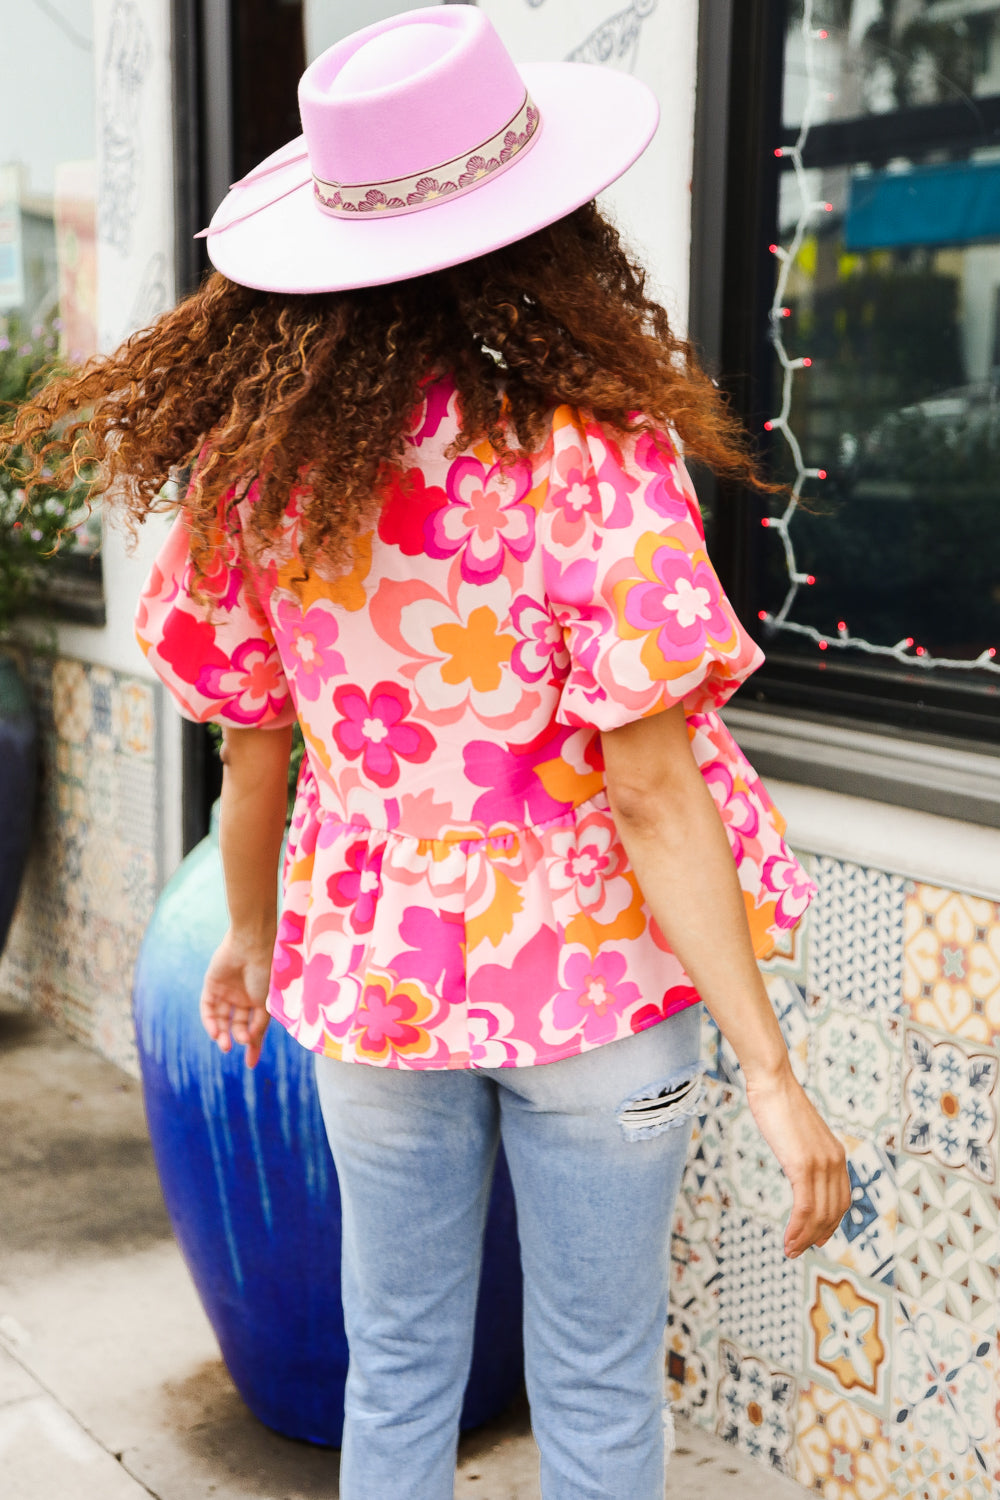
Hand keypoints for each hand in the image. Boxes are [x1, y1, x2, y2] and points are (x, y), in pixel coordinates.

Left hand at [200, 928, 273, 1068]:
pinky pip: (208, 1008)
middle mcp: (244, 996)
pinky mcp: (212, 984)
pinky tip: (214, 1031)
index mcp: (261, 1000)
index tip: (250, 1065)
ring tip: (224, 1043)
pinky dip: (210, 1022)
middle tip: (236, 1044)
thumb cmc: (266, 972)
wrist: (252, 944)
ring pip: (221, 1019)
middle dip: (236, 1037)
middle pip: (237, 1025)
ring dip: (221, 1033)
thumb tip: (250, 1043)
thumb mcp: (266, 1003)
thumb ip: (259, 1024)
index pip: (256, 1027)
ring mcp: (227, 990)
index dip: (253, 1046)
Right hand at [744, 1065, 850, 1257]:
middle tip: (800, 1250)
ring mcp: (820, 1164)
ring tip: (791, 1251)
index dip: (832, 1223)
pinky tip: (788, 1239)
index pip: (841, 1199)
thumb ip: (803, 1152)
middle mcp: (834, 1161)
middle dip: (818, 1235)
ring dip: (805, 1237)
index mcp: (835, 1154)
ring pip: (819, 1214)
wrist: (773, 1082)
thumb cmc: (778, 1102)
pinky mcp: (802, 1166)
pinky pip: (804, 1207)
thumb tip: (796, 1163)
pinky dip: (797, 1228)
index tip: (818, 1238)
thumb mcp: (798, 1133)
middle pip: (833, 1211)